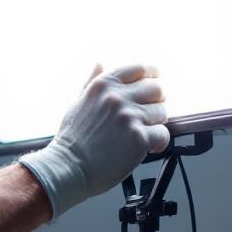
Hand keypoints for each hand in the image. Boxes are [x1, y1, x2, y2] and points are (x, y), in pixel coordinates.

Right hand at [18, 64, 168, 218]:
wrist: (68, 168)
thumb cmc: (72, 140)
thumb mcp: (77, 103)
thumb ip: (92, 82)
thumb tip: (100, 63)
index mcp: (103, 85)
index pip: (138, 69)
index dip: (151, 74)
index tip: (155, 80)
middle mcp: (117, 97)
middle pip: (156, 89)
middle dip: (156, 102)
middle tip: (149, 115)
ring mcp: (129, 117)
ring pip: (162, 112)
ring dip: (155, 124)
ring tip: (141, 135)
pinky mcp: (139, 138)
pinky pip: (163, 134)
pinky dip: (158, 143)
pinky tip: (146, 148)